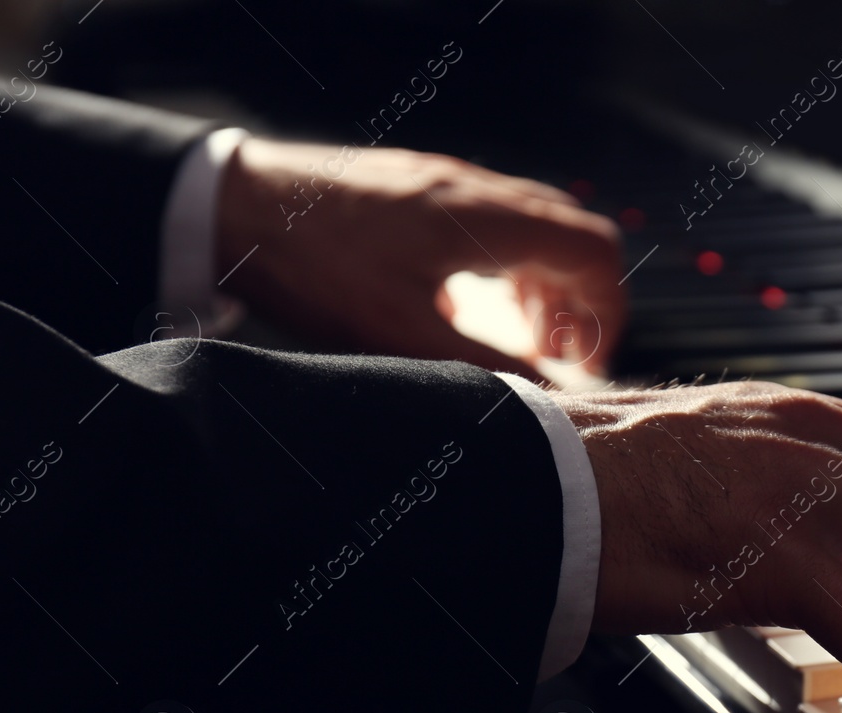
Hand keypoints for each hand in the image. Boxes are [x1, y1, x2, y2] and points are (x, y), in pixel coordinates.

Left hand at [216, 138, 625, 377]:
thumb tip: (545, 402)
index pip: (594, 254)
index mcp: (484, 220)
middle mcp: (478, 189)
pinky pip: (499, 221)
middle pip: (576, 237)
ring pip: (540, 227)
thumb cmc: (311, 266)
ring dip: (548, 286)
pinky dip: (511, 267)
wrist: (233, 204)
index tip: (591, 364)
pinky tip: (474, 306)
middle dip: (583, 303)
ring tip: (524, 338)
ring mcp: (451, 181)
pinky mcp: (425, 187)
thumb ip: (483, 370)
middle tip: (562, 358)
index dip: (608, 314)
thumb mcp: (401, 337)